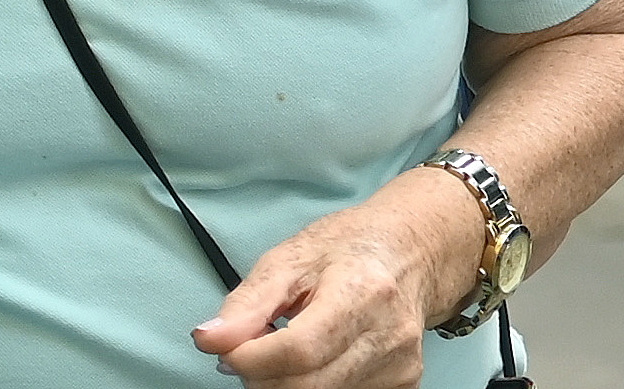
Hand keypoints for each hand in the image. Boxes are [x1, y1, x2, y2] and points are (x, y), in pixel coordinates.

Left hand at [191, 170, 472, 385]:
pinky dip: (315, 386)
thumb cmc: (348, 249)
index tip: (230, 352)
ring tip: (290, 351)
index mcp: (362, 290)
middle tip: (255, 352)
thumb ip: (246, 303)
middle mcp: (389, 332)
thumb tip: (210, 340)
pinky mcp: (405, 384)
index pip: (299, 350)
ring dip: (286, 384)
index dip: (251, 360)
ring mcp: (400, 364)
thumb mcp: (289, 258)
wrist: (414, 251)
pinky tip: (319, 361)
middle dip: (263, 376)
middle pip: (305, 386)